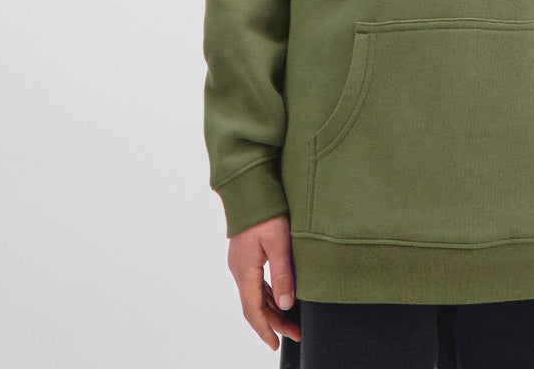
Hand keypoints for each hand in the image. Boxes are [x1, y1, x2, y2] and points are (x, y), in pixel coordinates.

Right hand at [227, 214, 300, 348]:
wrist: (250, 189)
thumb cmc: (266, 212)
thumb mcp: (279, 243)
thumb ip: (283, 274)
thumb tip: (287, 305)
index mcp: (245, 271)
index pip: (253, 310)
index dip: (265, 329)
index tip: (276, 344)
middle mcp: (239, 270)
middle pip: (254, 305)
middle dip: (273, 322)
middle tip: (294, 333)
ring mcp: (241, 262)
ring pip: (254, 295)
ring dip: (270, 309)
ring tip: (289, 320)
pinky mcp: (245, 254)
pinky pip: (254, 283)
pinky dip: (266, 295)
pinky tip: (278, 296)